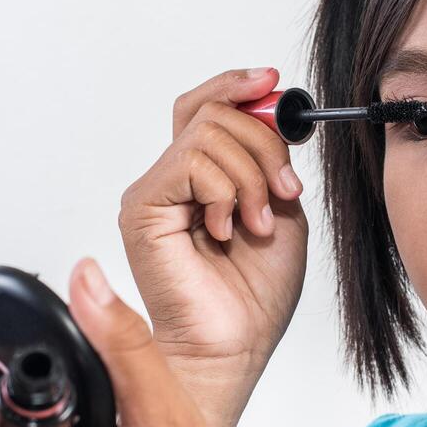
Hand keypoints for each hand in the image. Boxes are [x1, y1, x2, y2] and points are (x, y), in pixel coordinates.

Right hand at [117, 68, 308, 426]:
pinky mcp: (144, 206)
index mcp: (204, 176)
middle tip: (282, 191)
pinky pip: (191, 162)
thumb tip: (271, 107)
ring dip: (250, 177)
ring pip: (209, 132)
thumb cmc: (255, 293)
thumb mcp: (280, 207)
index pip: (208, 106)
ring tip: (254, 224)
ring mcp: (155, 190)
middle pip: (214, 111)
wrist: (234, 345)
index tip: (274, 81)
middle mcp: (173, 177)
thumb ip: (272, 159)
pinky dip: (224, 191)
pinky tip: (225, 229)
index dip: (240, 86)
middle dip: (264, 145)